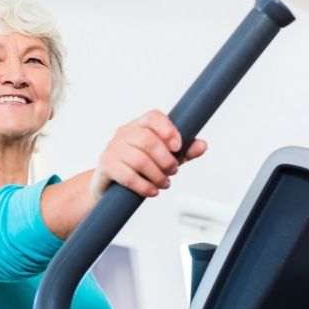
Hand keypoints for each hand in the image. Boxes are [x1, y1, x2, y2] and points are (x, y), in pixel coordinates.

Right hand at [90, 110, 207, 199]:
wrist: (109, 187)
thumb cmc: (137, 168)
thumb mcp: (163, 158)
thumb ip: (183, 152)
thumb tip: (202, 145)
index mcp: (138, 126)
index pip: (153, 117)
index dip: (168, 130)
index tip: (178, 146)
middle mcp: (123, 134)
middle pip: (147, 140)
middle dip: (165, 159)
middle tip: (173, 171)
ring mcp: (112, 150)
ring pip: (139, 160)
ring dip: (157, 175)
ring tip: (164, 183)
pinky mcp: (106, 168)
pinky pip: (127, 176)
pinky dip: (144, 186)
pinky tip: (152, 191)